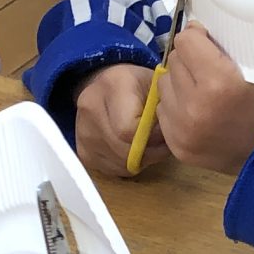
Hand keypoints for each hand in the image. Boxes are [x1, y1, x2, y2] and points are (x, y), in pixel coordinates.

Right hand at [74, 62, 167, 180]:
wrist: (107, 88)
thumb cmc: (139, 88)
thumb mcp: (158, 88)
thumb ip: (164, 109)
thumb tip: (170, 138)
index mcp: (113, 84)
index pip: (130, 129)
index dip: (154, 136)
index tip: (164, 131)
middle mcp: (90, 105)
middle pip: (125, 149)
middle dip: (150, 151)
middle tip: (161, 143)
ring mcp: (82, 130)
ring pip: (121, 162)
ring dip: (141, 159)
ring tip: (149, 145)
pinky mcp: (82, 151)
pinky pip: (113, 169)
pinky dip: (128, 165)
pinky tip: (133, 150)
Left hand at [156, 25, 253, 174]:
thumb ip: (228, 45)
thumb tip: (195, 26)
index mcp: (219, 82)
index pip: (185, 40)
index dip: (198, 38)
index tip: (207, 43)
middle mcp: (195, 105)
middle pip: (174, 60)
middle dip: (190, 61)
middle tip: (208, 70)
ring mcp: (182, 128)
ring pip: (164, 84)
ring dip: (180, 83)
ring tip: (202, 92)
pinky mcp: (176, 144)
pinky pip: (163, 110)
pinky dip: (177, 107)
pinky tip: (198, 112)